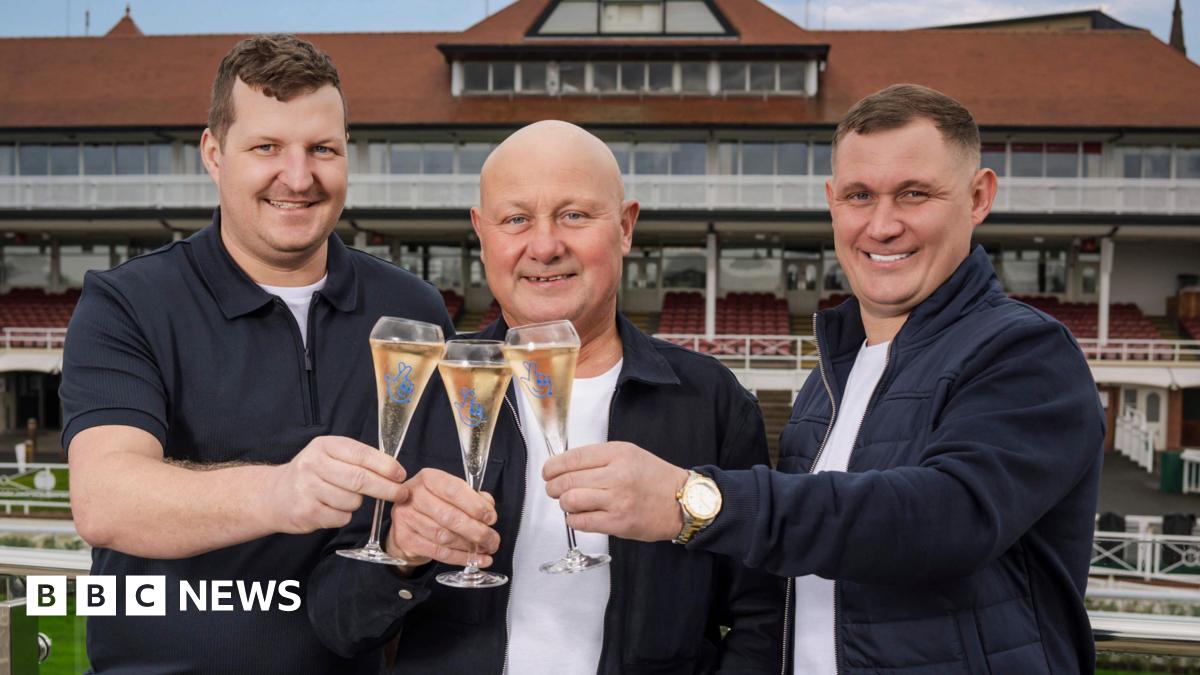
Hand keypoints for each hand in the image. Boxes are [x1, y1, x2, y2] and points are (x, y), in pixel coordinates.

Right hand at [267, 436, 407, 533]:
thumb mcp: (330, 455)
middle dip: (387, 489)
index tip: (401, 476)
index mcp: (325, 446)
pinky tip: (330, 508)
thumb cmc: (312, 473)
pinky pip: (341, 518)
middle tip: (401, 494)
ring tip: (343, 498)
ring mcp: (308, 489)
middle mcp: (314, 464)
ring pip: (352, 501)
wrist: (274, 494)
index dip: (386, 466)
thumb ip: (358, 459)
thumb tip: (394, 471)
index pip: (362, 455)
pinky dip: (343, 516)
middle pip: (360, 480)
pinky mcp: (306, 511)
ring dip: (357, 503)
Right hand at [386, 468, 499, 568]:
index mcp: (428, 478)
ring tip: (486, 549)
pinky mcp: (406, 539)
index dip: (476, 506)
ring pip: (445, 537)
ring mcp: (407, 518)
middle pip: (450, 517)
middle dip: (477, 531)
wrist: (406, 521)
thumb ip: (472, 497)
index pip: (454, 490)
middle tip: (492, 539)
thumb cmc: (433, 503)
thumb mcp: (451, 493)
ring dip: (470, 546)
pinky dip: (461, 558)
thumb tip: (488, 508)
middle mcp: (414, 496)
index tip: (491, 518)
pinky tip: (476, 559)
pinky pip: (439, 552)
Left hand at [543, 441, 688, 541]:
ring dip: (564, 503)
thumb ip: (599, 458)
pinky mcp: (618, 523)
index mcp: (618, 454)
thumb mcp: (629, 454)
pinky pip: (581, 521)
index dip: (553, 466)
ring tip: (569, 502)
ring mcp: (617, 500)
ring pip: (571, 501)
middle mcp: (617, 475)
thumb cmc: (655, 478)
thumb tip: (565, 466)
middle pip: (568, 480)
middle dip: (553, 486)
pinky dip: (573, 519)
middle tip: (554, 489)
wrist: (682, 501)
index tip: (548, 471)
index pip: (574, 458)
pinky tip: (579, 515)